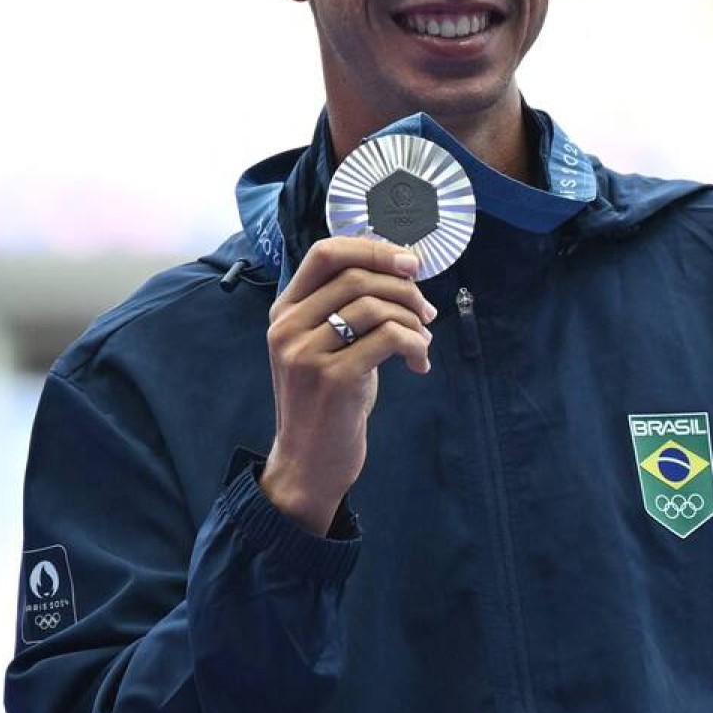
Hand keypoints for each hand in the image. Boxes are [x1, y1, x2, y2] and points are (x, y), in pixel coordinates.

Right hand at [260, 237, 436, 532]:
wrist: (308, 463)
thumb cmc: (327, 404)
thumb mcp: (327, 348)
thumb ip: (348, 309)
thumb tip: (401, 269)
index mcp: (284, 311)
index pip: (326, 252)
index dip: (373, 248)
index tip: (410, 264)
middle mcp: (288, 327)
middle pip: (357, 276)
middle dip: (404, 289)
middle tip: (427, 311)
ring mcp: (306, 353)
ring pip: (375, 307)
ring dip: (413, 319)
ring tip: (424, 342)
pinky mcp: (333, 379)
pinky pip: (389, 339)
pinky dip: (416, 346)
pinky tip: (419, 366)